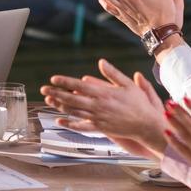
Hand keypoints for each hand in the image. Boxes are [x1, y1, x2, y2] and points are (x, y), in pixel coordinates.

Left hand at [40, 59, 164, 152]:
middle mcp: (99, 106)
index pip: (80, 86)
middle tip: (44, 89)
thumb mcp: (128, 85)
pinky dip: (70, 123)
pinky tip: (59, 120)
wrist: (146, 125)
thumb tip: (101, 62)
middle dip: (57, 93)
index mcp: (104, 93)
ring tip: (48, 100)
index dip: (66, 82)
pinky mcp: (100, 128)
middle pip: (73, 99)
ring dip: (60, 106)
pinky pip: (82, 126)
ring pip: (75, 111)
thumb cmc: (139, 104)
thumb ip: (113, 74)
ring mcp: (98, 118)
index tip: (54, 79)